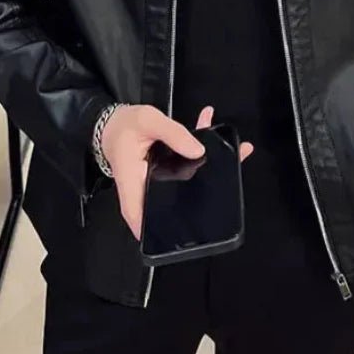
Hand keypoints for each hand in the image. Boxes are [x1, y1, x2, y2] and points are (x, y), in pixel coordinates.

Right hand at [101, 104, 252, 238]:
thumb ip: (173, 134)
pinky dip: (205, 153)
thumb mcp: (148, 121)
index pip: (143, 220)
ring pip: (187, 185)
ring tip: (237, 152)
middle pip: (175, 205)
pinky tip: (218, 135)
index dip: (166, 231)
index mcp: (134, 185)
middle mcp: (147, 191)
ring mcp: (160, 184)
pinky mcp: (169, 173)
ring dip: (211, 169)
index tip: (194, 227)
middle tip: (230, 183)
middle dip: (204, 196)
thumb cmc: (125, 125)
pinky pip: (188, 168)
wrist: (116, 122)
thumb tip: (199, 151)